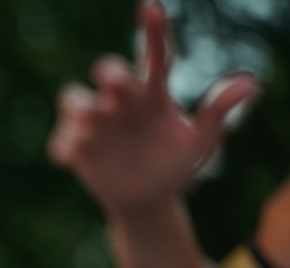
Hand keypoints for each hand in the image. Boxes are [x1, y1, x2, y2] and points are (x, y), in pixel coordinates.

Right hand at [47, 1, 259, 217]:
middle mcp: (120, 102)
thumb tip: (250, 84)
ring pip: (74, 100)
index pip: (153, 57)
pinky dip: (64, 146)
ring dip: (77, 104)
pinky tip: (68, 158)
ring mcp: (94, 124)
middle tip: (115, 81)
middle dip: (110, 74)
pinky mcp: (75, 148)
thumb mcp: (200, 144)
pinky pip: (62, 142)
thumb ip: (217, 114)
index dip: (153, 32)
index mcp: (152, 95)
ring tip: (86, 113)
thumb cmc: (175, 168)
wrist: (147, 202)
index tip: (151, 9)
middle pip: (109, 74)